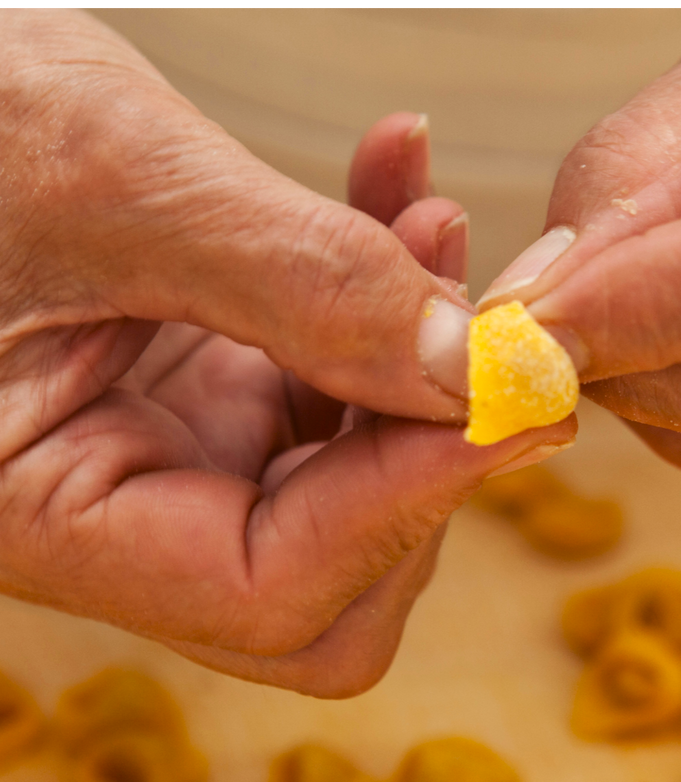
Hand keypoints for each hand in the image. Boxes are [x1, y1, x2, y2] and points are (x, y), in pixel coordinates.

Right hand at [0, 9, 573, 695]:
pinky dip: (380, 308)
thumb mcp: (104, 178)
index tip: (519, 400)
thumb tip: (467, 371)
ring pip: (350, 488)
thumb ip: (301, 285)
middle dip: (428, 461)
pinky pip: (332, 389)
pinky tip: (403, 199)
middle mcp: (116, 519)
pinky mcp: (203, 394)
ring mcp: (169, 462)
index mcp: (46, 521)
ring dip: (421, 365)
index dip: (409, 504)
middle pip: (331, 586)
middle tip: (495, 336)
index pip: (272, 589)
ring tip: (437, 223)